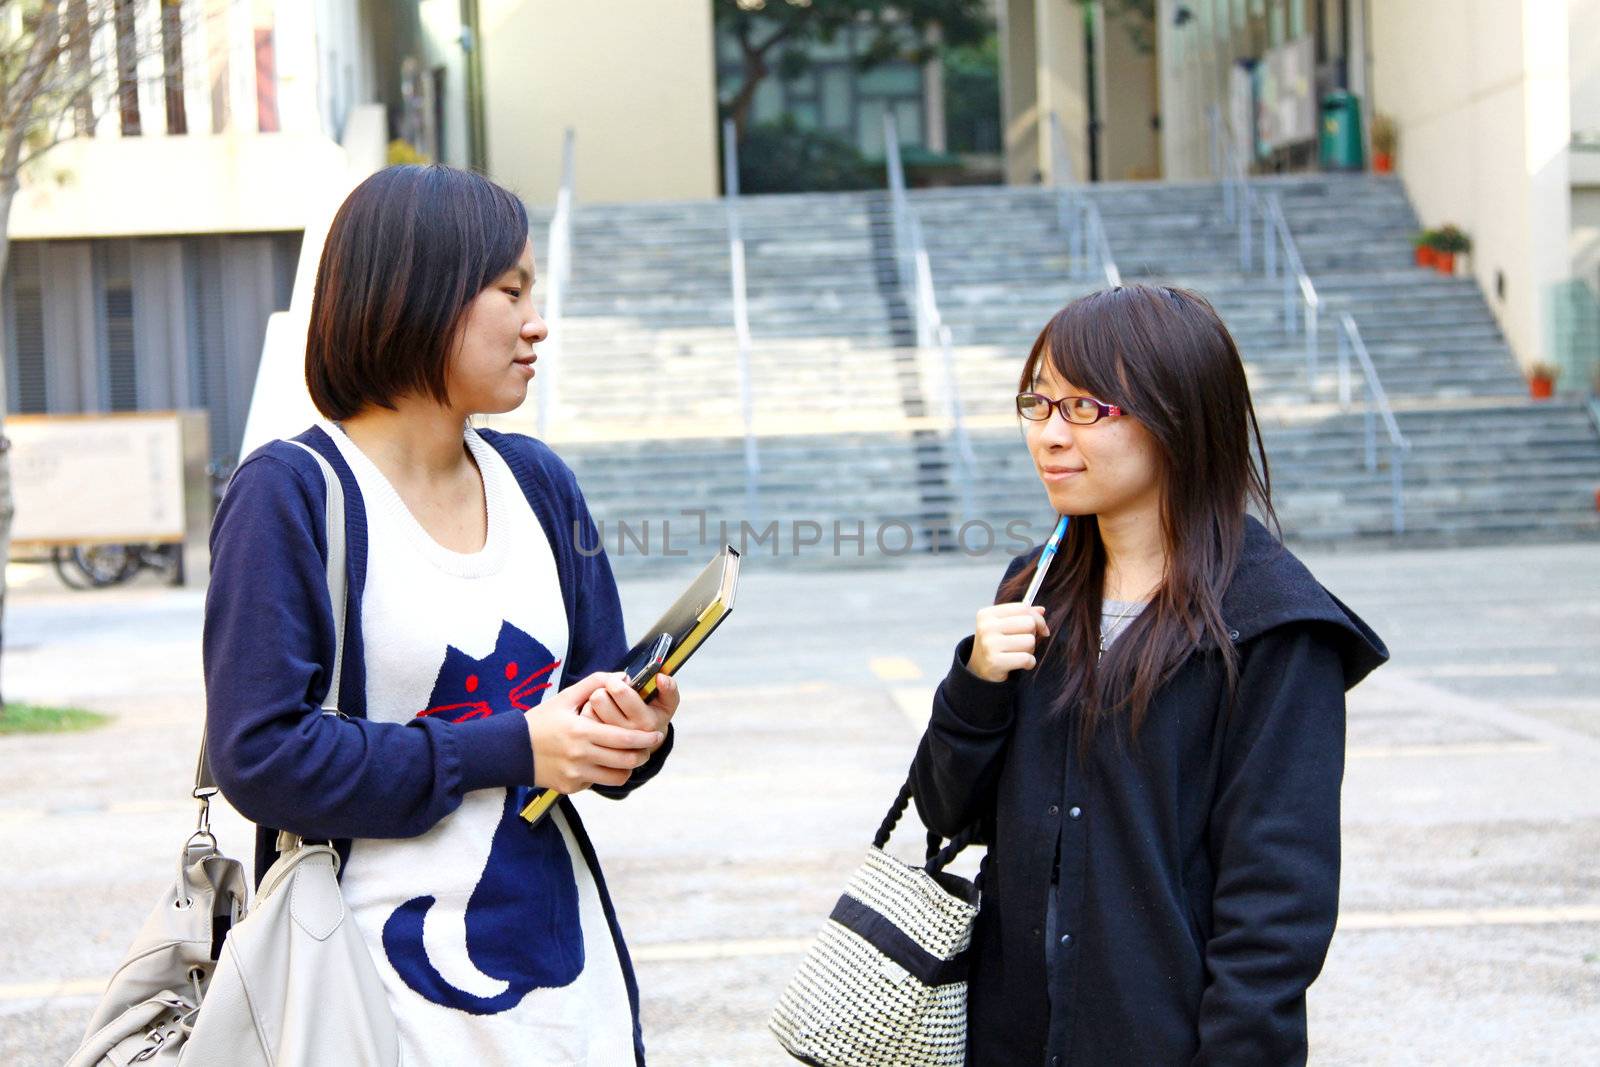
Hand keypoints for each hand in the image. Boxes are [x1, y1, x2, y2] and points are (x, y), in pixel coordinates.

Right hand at [527, 672, 663, 793]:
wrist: (511, 750)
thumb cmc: (541, 721)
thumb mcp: (565, 697)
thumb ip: (595, 683)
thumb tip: (623, 677)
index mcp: (581, 731)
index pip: (624, 738)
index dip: (645, 738)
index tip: (656, 734)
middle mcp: (579, 756)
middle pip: (625, 761)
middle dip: (643, 754)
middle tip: (649, 747)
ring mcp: (575, 774)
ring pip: (616, 778)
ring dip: (627, 767)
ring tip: (629, 756)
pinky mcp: (570, 787)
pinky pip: (597, 783)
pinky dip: (604, 774)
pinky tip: (601, 762)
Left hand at [580, 673, 678, 753]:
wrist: (643, 745)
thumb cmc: (653, 717)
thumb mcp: (667, 704)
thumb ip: (669, 689)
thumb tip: (661, 678)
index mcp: (646, 720)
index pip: (619, 690)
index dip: (616, 681)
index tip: (619, 681)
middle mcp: (627, 733)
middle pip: (598, 697)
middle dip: (603, 688)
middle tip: (611, 691)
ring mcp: (610, 741)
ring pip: (589, 708)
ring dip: (595, 701)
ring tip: (606, 704)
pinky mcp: (597, 744)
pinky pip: (584, 718)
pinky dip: (588, 712)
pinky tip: (598, 716)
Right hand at [967, 603, 1049, 682]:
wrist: (980, 668)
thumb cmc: (996, 644)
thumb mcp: (1005, 625)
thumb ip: (1023, 615)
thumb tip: (1041, 610)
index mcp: (988, 614)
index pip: (1023, 608)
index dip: (1038, 619)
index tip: (1040, 629)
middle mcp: (986, 627)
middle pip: (1029, 623)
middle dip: (1031, 635)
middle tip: (1021, 644)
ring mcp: (989, 644)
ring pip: (1030, 641)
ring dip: (1030, 650)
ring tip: (1018, 654)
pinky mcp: (995, 662)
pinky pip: (1027, 658)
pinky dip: (1029, 663)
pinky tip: (1019, 664)